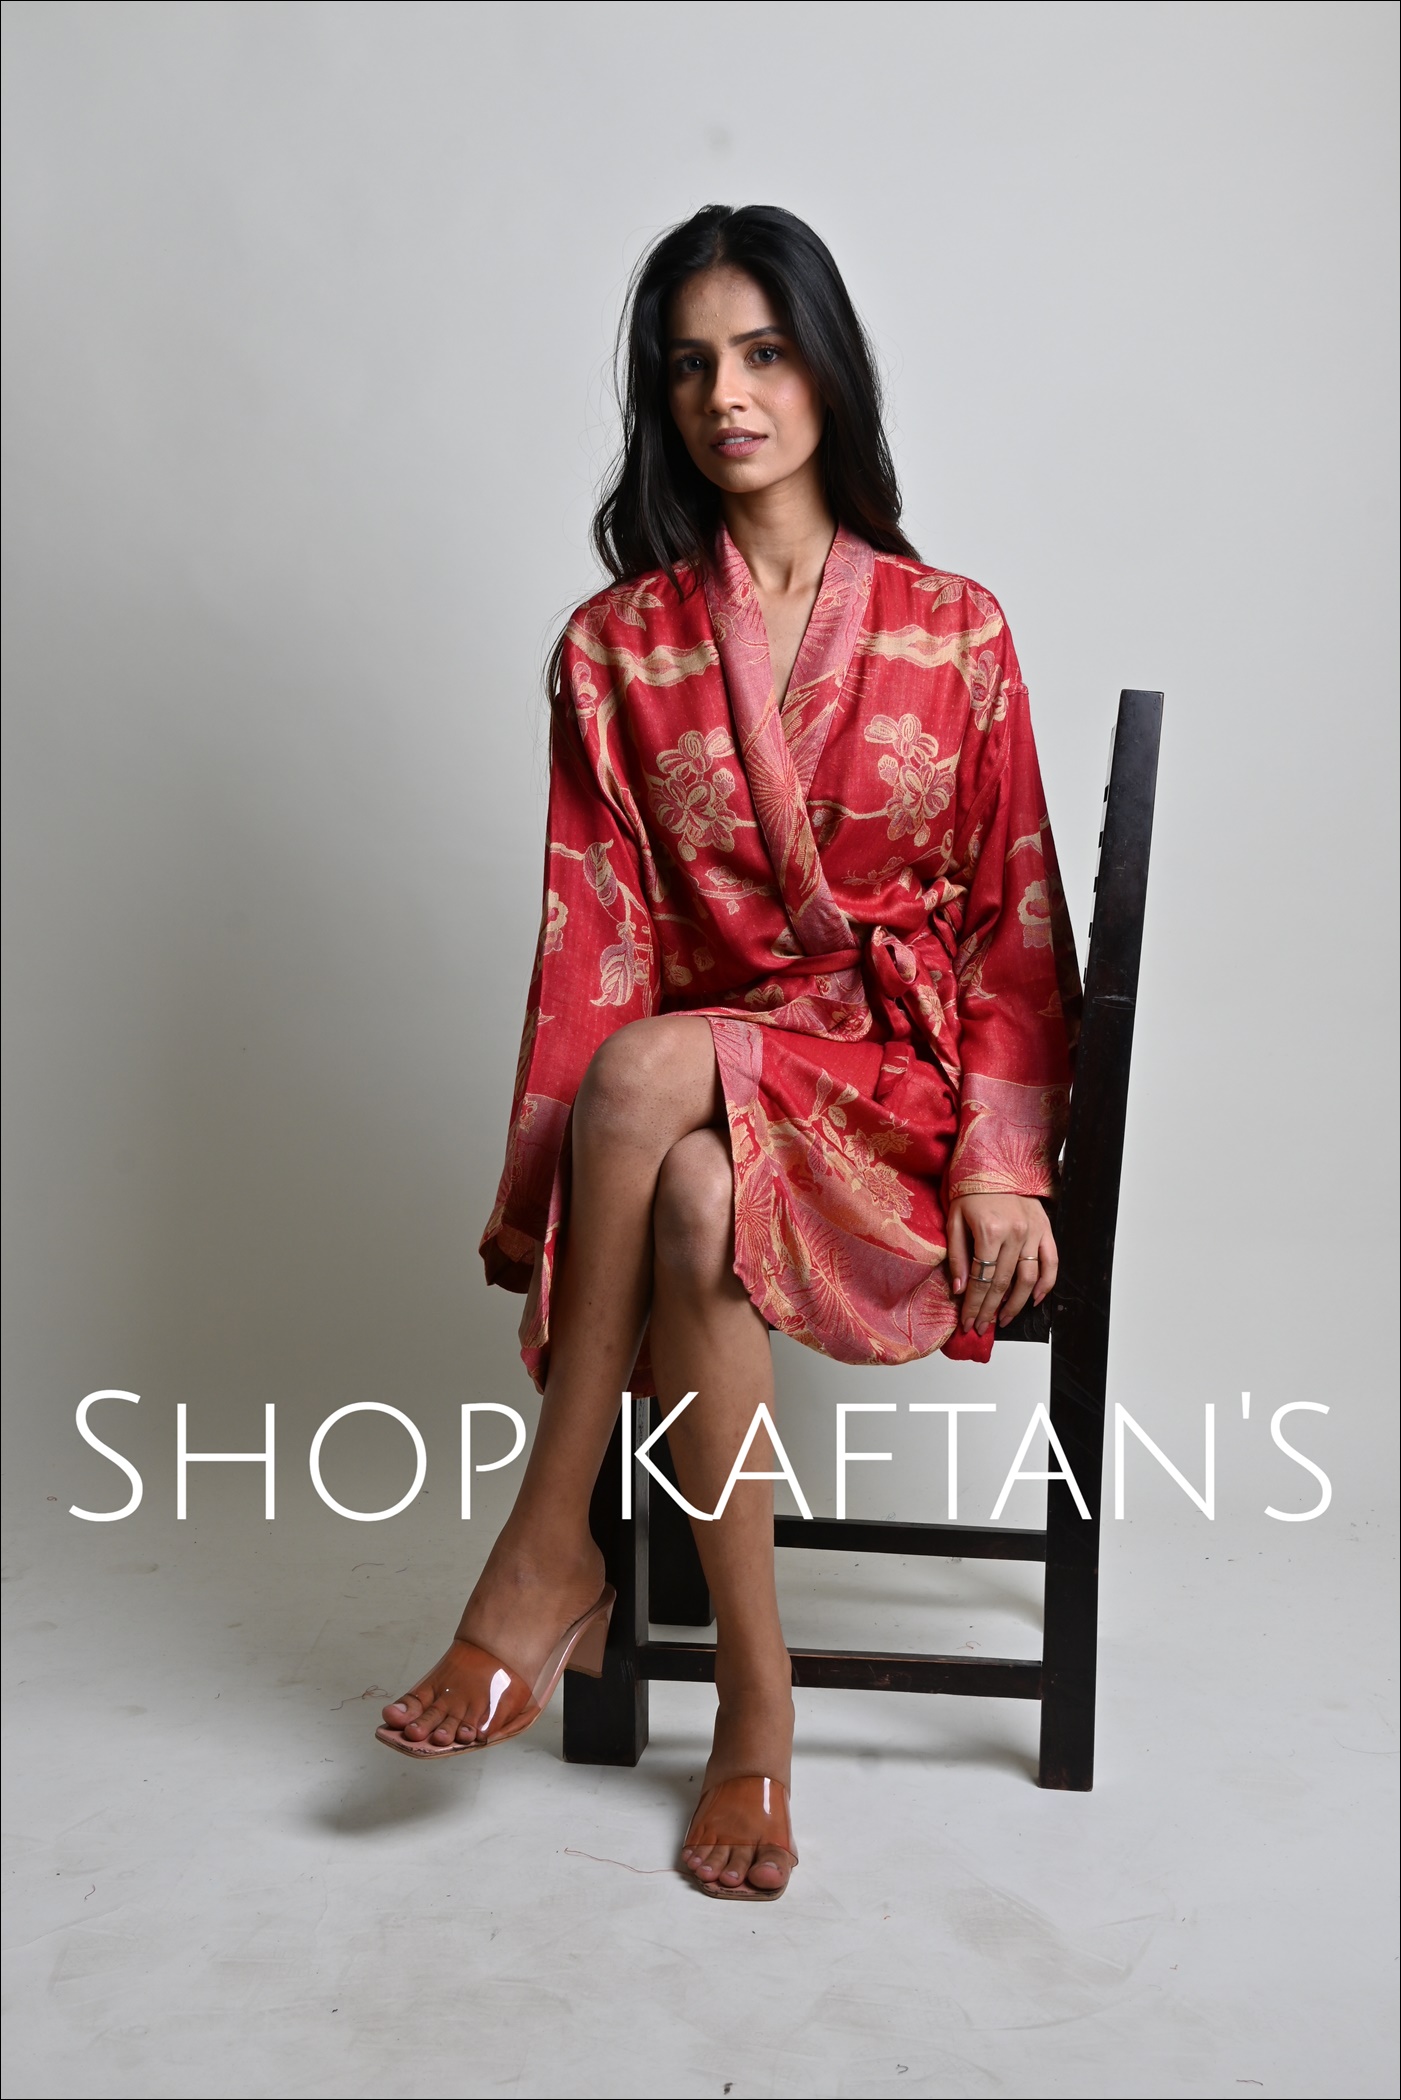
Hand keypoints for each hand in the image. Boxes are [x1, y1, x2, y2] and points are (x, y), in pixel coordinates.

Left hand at [947, 1193, 1056, 1335]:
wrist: (994, 1162)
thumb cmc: (970, 1191)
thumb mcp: (954, 1220)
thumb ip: (958, 1256)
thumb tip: (960, 1290)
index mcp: (990, 1231)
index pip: (982, 1279)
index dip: (974, 1304)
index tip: (968, 1322)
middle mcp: (1015, 1233)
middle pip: (1003, 1283)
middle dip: (990, 1309)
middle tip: (981, 1327)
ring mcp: (1033, 1232)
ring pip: (1029, 1278)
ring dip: (1016, 1304)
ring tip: (1003, 1320)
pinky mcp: (1046, 1229)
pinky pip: (1051, 1261)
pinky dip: (1046, 1284)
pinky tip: (1036, 1300)